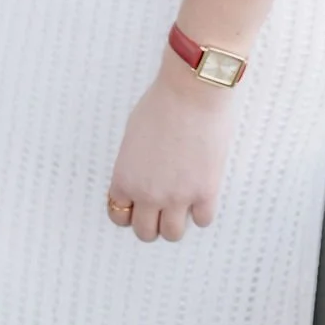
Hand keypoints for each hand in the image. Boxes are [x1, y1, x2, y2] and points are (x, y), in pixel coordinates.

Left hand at [106, 48, 238, 241]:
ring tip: (183, 202)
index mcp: (125, 178)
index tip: (139, 205)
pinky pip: (203, 220)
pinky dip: (202, 211)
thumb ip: (134, 163)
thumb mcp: (134, 133)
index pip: (119, 216)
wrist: (193, 89)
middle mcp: (148, 193)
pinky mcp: (205, 191)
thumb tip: (143, 176)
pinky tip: (202, 193)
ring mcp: (177, 196)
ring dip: (176, 220)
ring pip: (173, 234)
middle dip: (152, 221)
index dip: (130, 211)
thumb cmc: (162, 101)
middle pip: (145, 232)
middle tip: (162, 206)